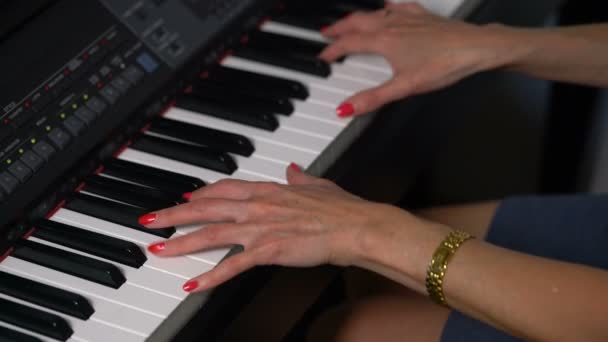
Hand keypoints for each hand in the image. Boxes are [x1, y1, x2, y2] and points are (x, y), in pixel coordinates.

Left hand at [139, 165, 432, 292]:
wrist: (358, 226)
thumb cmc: (343, 208)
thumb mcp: (318, 185)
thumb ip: (300, 177)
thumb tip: (292, 169)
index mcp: (269, 190)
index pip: (225, 189)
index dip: (201, 194)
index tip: (185, 198)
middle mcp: (258, 206)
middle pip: (206, 209)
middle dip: (173, 215)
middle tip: (150, 221)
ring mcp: (261, 228)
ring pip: (211, 235)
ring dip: (181, 243)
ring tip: (157, 251)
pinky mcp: (269, 250)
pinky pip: (233, 265)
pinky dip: (210, 276)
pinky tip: (192, 285)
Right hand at [320, 3, 513, 115]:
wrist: (476, 47)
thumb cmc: (445, 64)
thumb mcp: (405, 87)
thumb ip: (373, 98)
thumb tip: (346, 108)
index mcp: (384, 41)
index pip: (349, 43)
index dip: (332, 50)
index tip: (323, 56)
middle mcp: (392, 25)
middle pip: (357, 22)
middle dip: (339, 28)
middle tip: (327, 33)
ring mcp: (408, 18)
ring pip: (374, 13)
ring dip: (357, 18)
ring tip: (349, 22)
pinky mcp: (423, 16)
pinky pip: (397, 7)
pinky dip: (385, 8)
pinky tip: (388, 9)